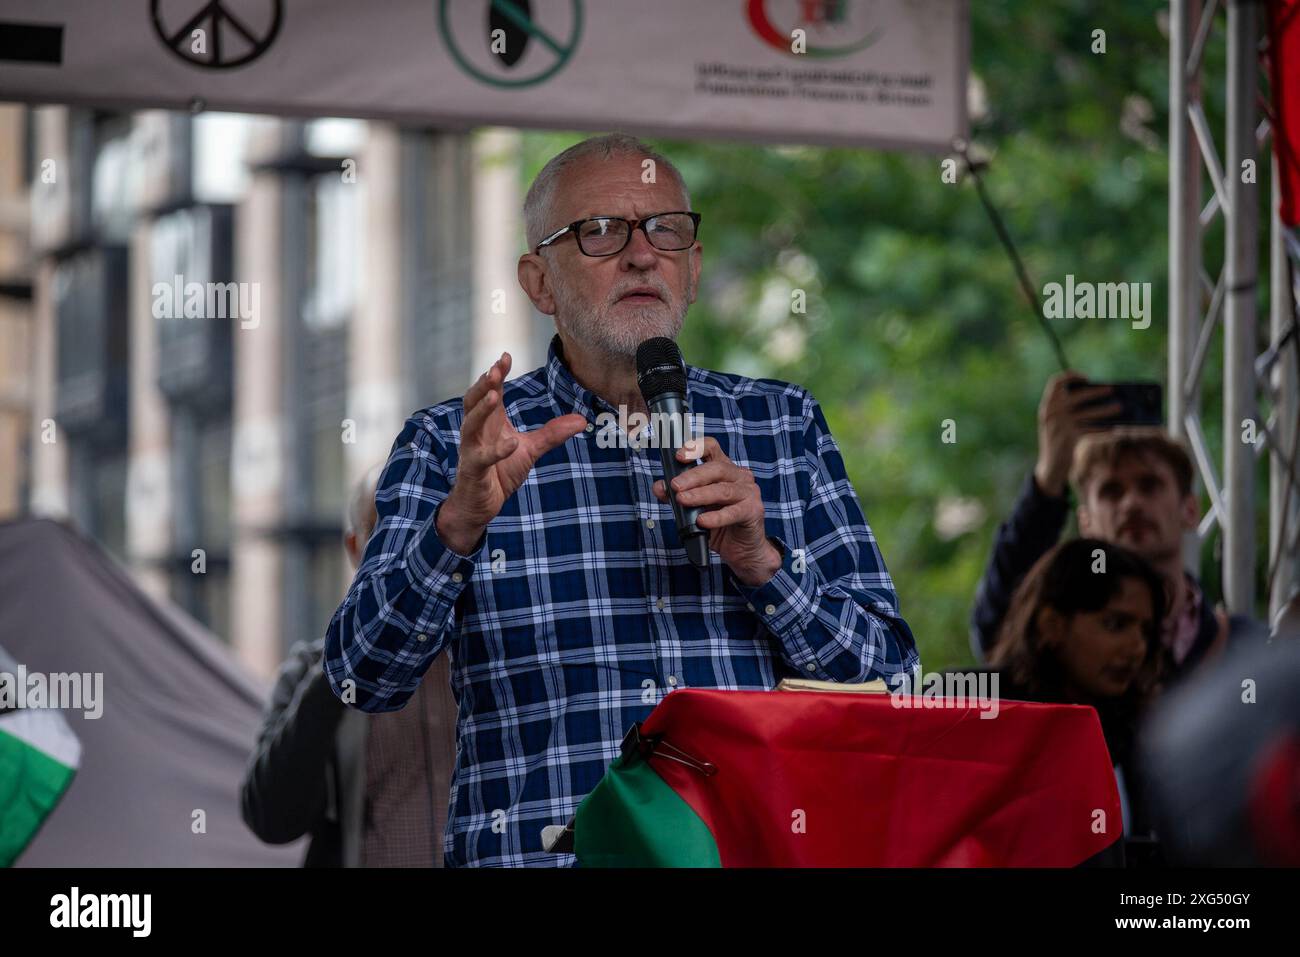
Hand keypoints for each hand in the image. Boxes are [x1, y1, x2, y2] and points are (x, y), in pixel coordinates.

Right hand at [437, 353, 585, 553]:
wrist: (481, 505)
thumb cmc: (500, 473)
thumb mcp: (530, 450)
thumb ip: (552, 434)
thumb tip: (582, 420)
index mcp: (489, 422)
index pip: (490, 392)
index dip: (496, 374)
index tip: (506, 356)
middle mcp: (476, 432)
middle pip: (473, 401)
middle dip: (482, 385)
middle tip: (494, 369)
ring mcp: (472, 450)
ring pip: (470, 425)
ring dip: (481, 409)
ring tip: (494, 394)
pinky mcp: (474, 470)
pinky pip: (482, 457)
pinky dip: (497, 450)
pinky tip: (512, 443)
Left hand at [651, 436, 780, 586]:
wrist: (742, 548)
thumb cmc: (719, 523)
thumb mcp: (694, 507)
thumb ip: (676, 495)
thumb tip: (659, 487)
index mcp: (724, 469)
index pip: (712, 448)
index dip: (696, 448)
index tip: (679, 456)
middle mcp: (739, 476)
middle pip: (716, 468)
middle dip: (692, 476)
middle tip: (675, 486)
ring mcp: (749, 492)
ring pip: (723, 489)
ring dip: (700, 495)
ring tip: (683, 500)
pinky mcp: (753, 511)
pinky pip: (733, 512)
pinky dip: (716, 516)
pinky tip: (702, 521)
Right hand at [1033, 371, 1121, 497]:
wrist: (1050, 467)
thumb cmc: (1061, 441)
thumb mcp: (1059, 424)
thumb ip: (1071, 410)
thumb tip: (1101, 397)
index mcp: (1047, 405)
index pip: (1056, 382)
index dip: (1071, 377)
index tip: (1086, 378)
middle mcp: (1051, 413)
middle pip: (1077, 395)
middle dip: (1096, 392)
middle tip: (1112, 389)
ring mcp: (1059, 425)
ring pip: (1088, 413)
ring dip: (1106, 409)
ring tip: (1120, 407)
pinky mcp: (1068, 438)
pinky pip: (1090, 429)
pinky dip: (1103, 427)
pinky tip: (1113, 428)